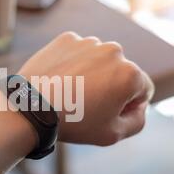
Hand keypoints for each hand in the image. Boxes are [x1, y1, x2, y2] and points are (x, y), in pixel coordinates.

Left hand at [19, 32, 154, 145]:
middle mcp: (114, 51)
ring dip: (93, 74)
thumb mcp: (113, 134)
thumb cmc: (74, 123)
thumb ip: (138, 121)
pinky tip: (61, 80)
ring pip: (99, 61)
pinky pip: (78, 53)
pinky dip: (74, 64)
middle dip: (111, 87)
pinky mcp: (67, 39)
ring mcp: (89, 42)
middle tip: (87, 104)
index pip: (143, 90)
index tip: (106, 114)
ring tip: (72, 92)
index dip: (128, 106)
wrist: (30, 107)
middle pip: (121, 73)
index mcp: (130, 74)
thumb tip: (139, 105)